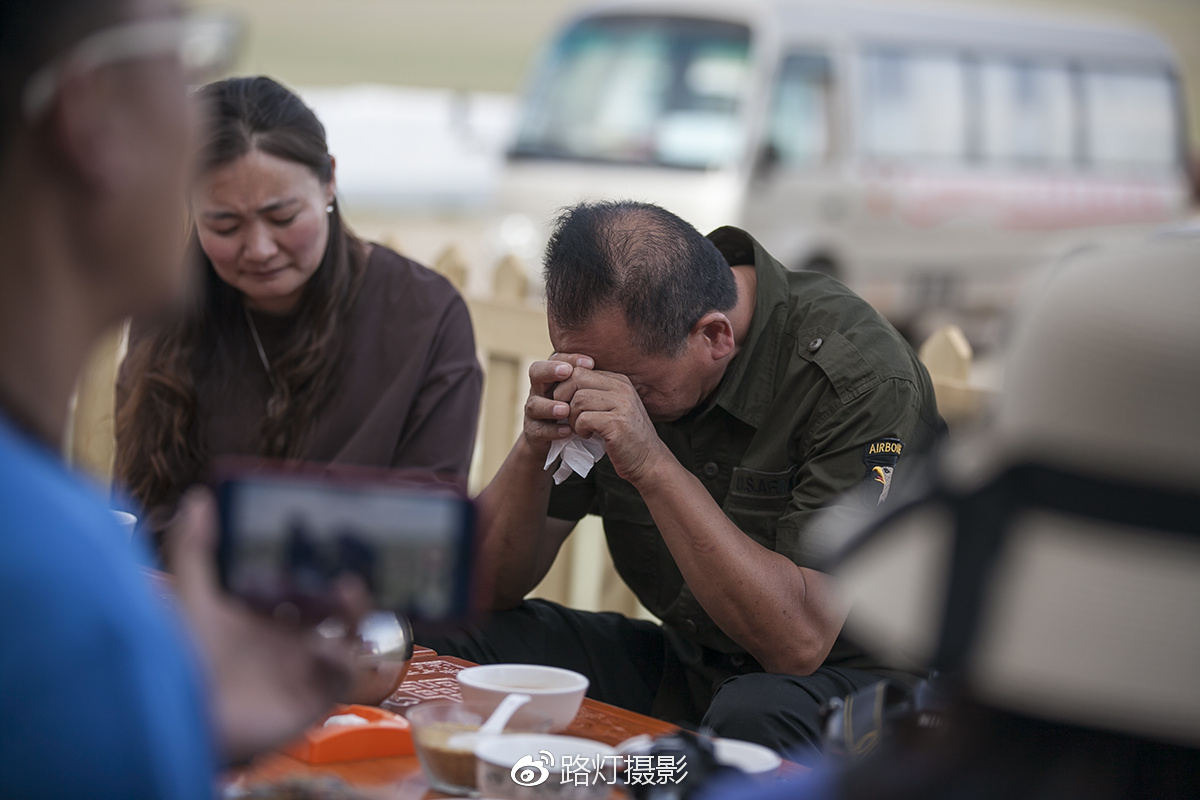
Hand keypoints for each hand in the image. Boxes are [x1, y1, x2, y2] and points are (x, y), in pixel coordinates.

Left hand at [165, 488, 367, 763]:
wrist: (188, 720)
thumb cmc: (183, 661)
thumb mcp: (191, 599)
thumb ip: (195, 550)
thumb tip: (198, 498)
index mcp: (260, 614)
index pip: (297, 581)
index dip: (314, 563)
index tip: (327, 539)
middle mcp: (285, 638)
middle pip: (328, 606)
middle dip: (339, 585)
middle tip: (344, 566)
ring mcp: (302, 666)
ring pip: (346, 634)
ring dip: (354, 612)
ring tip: (349, 590)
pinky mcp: (315, 695)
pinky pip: (347, 672)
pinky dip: (350, 655)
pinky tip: (339, 639)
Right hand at [521, 353, 593, 456]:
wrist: (558, 442)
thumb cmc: (575, 413)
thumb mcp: (583, 396)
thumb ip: (591, 384)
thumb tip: (616, 371)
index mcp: (552, 378)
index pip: (556, 360)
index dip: (570, 358)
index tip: (590, 362)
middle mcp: (539, 391)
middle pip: (536, 373)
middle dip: (550, 370)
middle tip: (568, 372)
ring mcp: (533, 412)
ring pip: (534, 404)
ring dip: (550, 406)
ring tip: (565, 409)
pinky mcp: (533, 432)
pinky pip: (539, 430)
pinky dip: (553, 430)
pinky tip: (567, 431)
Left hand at [554, 368, 669, 484]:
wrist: (648, 461)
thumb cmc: (624, 437)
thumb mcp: (611, 408)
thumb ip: (593, 394)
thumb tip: (559, 386)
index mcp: (618, 381)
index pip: (579, 369)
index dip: (564, 387)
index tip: (564, 405)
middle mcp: (622, 388)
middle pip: (576, 378)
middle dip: (563, 398)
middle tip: (568, 416)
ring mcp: (622, 404)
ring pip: (578, 399)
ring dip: (572, 417)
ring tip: (581, 428)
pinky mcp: (617, 423)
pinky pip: (584, 419)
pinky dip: (579, 429)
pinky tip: (588, 435)